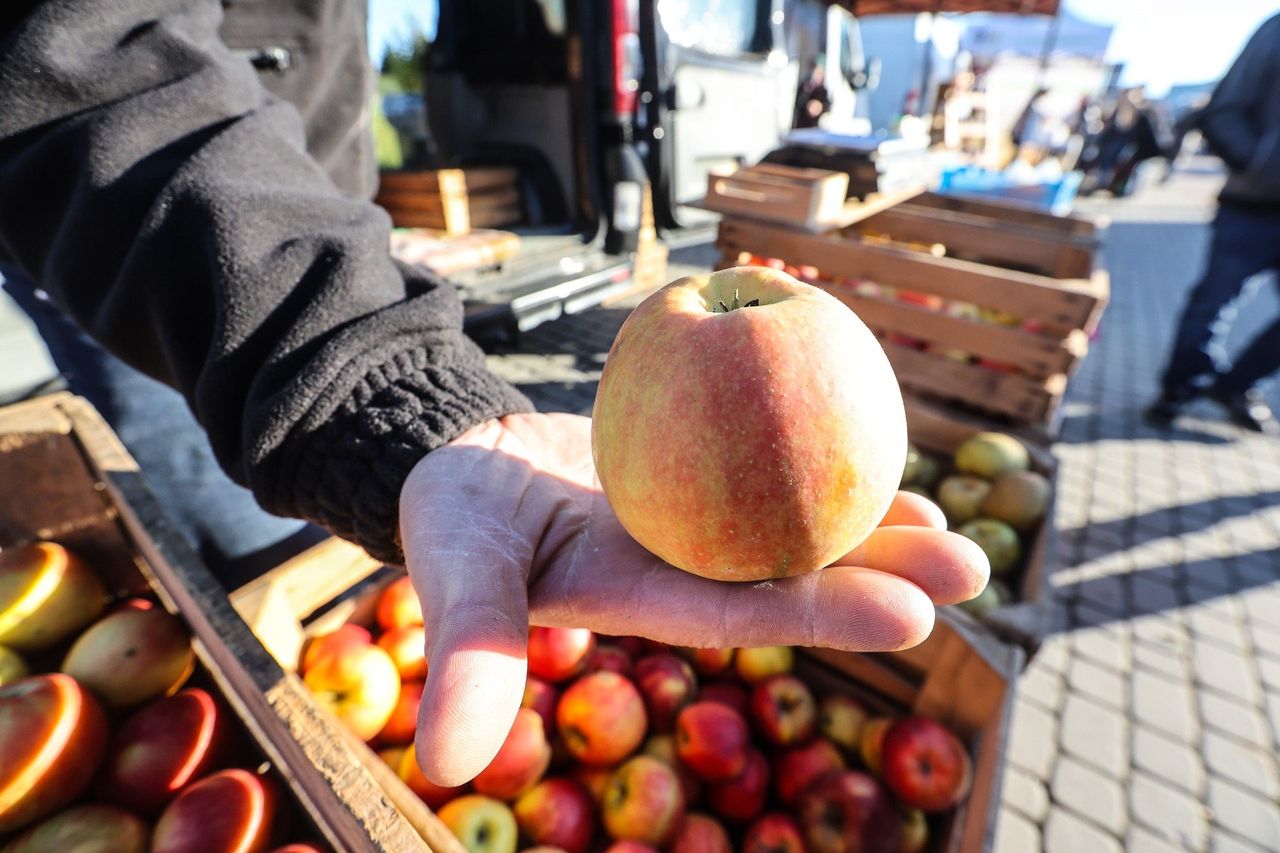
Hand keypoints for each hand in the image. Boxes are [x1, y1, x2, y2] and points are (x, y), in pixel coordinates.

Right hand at [399, 412, 987, 785]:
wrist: (469, 462)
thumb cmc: (456, 517)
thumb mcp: (455, 571)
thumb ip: (466, 654)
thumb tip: (444, 771)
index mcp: (648, 599)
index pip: (747, 616)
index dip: (826, 619)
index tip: (913, 616)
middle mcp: (690, 571)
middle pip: (796, 580)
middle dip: (884, 580)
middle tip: (973, 568)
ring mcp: (701, 527)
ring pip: (799, 532)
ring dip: (877, 532)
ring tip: (956, 532)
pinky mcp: (701, 480)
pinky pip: (774, 475)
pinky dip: (826, 469)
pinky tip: (884, 459)